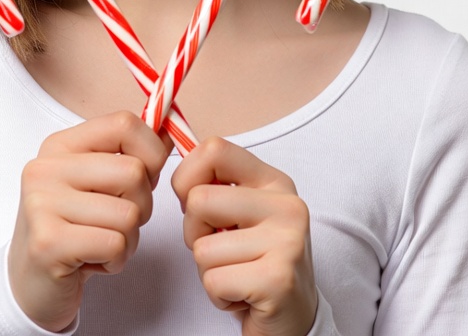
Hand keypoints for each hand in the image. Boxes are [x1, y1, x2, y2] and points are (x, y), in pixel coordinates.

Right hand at [8, 111, 170, 331]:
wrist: (30, 283)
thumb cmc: (73, 228)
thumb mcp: (97, 182)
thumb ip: (129, 155)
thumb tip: (170, 131)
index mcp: (60, 145)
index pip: (124, 124)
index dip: (152, 150)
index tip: (147, 175)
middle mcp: (46, 168)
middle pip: (133, 172)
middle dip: (142, 205)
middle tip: (118, 222)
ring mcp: (43, 204)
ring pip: (129, 214)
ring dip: (128, 239)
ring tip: (101, 244)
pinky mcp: (48, 243)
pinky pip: (115, 244)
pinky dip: (116, 260)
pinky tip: (92, 261)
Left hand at [172, 138, 317, 335]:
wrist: (294, 319)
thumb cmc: (255, 262)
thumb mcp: (241, 214)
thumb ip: (215, 186)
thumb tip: (174, 170)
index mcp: (273, 181)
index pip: (214, 149)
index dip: (187, 176)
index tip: (193, 204)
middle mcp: (286, 204)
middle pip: (198, 200)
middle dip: (194, 233)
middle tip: (221, 251)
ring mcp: (287, 240)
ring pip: (202, 247)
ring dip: (208, 270)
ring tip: (237, 275)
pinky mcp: (278, 279)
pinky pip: (213, 280)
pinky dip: (218, 296)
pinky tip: (243, 296)